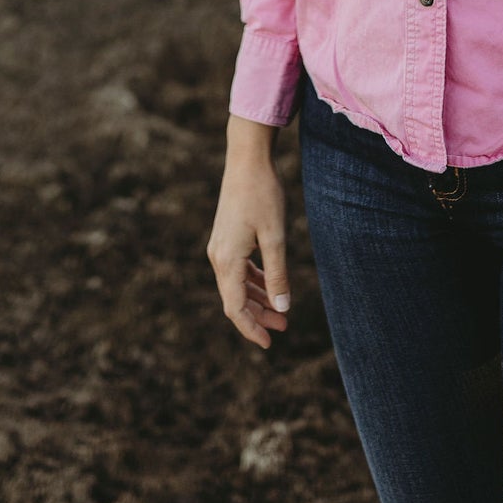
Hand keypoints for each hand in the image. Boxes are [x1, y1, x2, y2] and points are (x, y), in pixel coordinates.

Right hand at [207, 117, 290, 349]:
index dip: (251, 329)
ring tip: (281, 310)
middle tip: (284, 327)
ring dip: (258, 298)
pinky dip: (253, 280)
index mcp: (227, 260)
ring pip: (237, 284)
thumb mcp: (275, 237)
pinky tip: (270, 283)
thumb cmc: (263, 194)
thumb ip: (277, 274)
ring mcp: (220, 246)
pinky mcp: (226, 236)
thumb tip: (282, 307)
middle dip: (259, 316)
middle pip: (235, 299)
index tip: (270, 343)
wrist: (247, 158)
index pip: (235, 308)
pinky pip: (238, 268)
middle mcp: (218, 256)